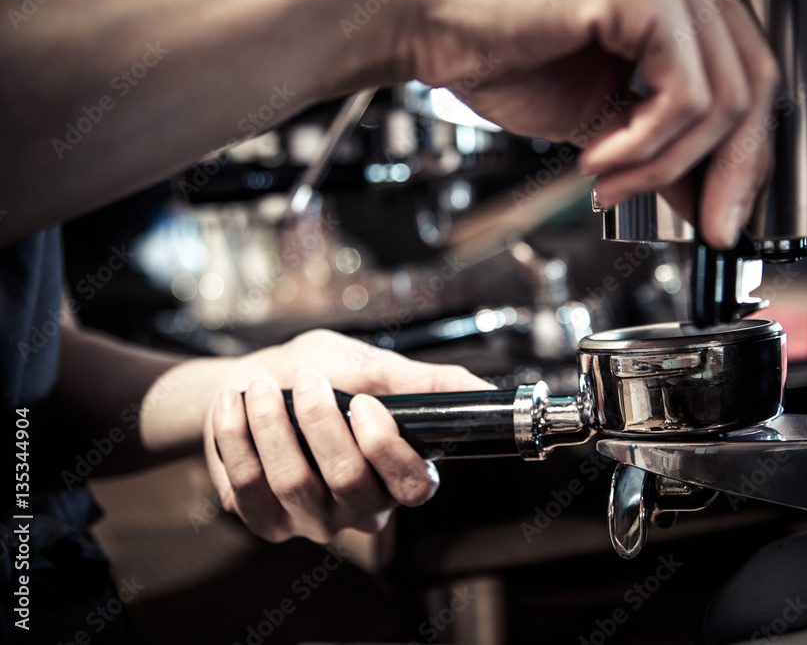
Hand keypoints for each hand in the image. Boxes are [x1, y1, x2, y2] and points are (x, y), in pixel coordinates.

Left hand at [203, 330, 490, 542]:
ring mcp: (313, 520)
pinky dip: (236, 437)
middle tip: (307, 380)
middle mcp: (362, 509)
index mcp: (399, 475)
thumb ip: (429, 385)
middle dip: (322, 422)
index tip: (363, 404)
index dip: (387, 448)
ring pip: (295, 483)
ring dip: (272, 424)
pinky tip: (234, 406)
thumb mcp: (378, 369)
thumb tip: (486, 394)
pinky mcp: (266, 522)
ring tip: (260, 386)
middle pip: (350, 481)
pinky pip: (248, 486)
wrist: (255, 383)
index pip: (413, 487)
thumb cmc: (323, 374)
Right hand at [406, 0, 778, 248]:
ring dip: (665, 167)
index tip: (725, 217)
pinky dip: (646, 147)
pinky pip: (683, 96)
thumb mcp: (600, 118)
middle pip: (753, 88)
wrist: (430, 23)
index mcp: (679, 4)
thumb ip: (660, 149)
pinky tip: (597, 158)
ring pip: (722, 101)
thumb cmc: (498, 53)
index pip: (748, 79)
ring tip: (610, 184)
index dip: (745, 156)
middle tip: (704, 229)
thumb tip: (705, 198)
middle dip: (730, 175)